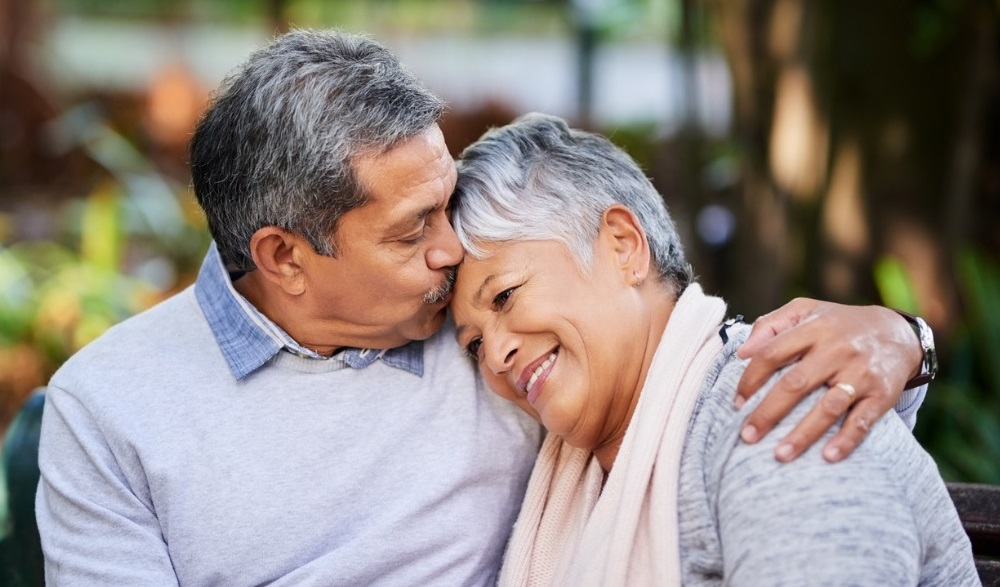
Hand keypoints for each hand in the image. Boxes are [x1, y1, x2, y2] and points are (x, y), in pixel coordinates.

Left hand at [735, 298, 921, 462]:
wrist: (897, 331)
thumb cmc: (839, 324)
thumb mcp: (805, 310)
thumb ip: (771, 325)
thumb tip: (742, 352)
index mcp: (814, 329)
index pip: (773, 353)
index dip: (751, 379)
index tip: (737, 403)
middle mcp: (837, 349)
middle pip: (796, 384)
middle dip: (768, 412)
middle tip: (747, 436)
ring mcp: (861, 372)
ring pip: (828, 407)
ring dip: (803, 434)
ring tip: (780, 455)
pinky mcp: (883, 393)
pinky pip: (863, 420)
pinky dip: (846, 439)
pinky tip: (828, 456)